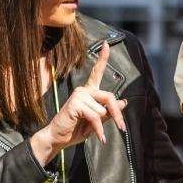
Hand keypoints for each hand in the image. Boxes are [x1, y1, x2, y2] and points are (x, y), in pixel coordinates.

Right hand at [32, 45, 126, 159]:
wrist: (58, 138)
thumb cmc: (76, 129)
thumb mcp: (97, 121)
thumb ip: (109, 111)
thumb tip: (124, 102)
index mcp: (89, 92)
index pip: (97, 72)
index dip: (102, 58)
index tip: (106, 44)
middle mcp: (84, 90)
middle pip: (109, 97)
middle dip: (117, 114)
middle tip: (122, 128)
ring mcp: (79, 95)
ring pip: (102, 110)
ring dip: (100, 125)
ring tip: (89, 130)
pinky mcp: (75, 103)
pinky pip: (95, 116)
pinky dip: (98, 130)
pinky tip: (99, 138)